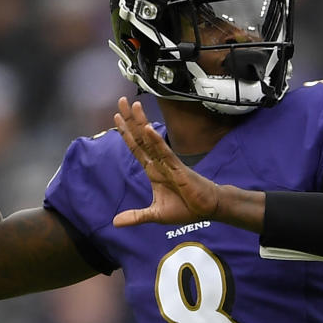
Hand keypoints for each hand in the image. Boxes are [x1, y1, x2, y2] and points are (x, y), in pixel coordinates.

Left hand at [112, 97, 220, 226]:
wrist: (207, 209)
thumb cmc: (185, 208)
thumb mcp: (155, 214)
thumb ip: (136, 216)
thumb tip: (115, 222)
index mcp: (153, 170)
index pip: (136, 148)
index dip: (125, 133)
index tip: (116, 117)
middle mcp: (159, 162)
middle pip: (141, 137)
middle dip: (130, 120)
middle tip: (121, 100)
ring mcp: (168, 163)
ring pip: (151, 140)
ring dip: (141, 123)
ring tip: (133, 105)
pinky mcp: (179, 168)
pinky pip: (165, 152)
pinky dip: (156, 141)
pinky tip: (148, 128)